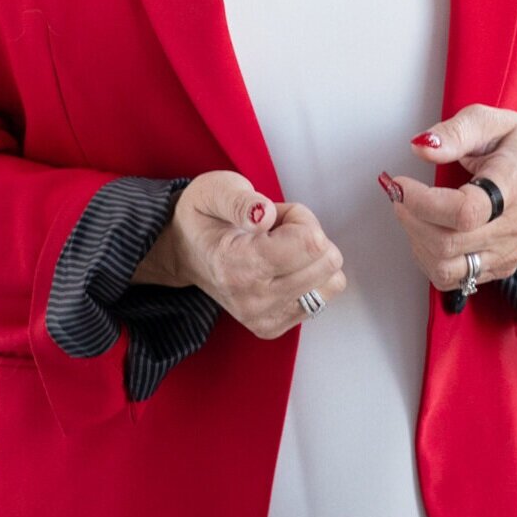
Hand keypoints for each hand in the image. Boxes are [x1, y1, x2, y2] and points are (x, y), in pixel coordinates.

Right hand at [168, 172, 346, 339]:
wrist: (185, 252)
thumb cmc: (203, 218)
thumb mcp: (213, 191)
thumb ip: (240, 200)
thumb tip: (264, 215)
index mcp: (236, 265)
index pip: (310, 243)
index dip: (299, 218)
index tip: (274, 216)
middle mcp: (252, 300)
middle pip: (326, 261)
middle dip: (307, 235)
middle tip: (275, 231)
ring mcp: (264, 317)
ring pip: (332, 281)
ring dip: (311, 258)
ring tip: (278, 249)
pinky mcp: (275, 326)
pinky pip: (324, 296)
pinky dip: (309, 276)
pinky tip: (280, 268)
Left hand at [380, 104, 516, 291]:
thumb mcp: (490, 121)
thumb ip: (455, 133)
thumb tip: (422, 148)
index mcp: (514, 186)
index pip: (465, 212)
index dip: (423, 203)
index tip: (401, 185)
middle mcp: (514, 226)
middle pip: (448, 245)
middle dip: (411, 219)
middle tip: (401, 195)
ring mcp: (509, 252)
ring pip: (446, 270)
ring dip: (417, 243)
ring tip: (414, 214)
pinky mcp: (503, 267)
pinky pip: (454, 278)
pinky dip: (430, 258)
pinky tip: (430, 230)